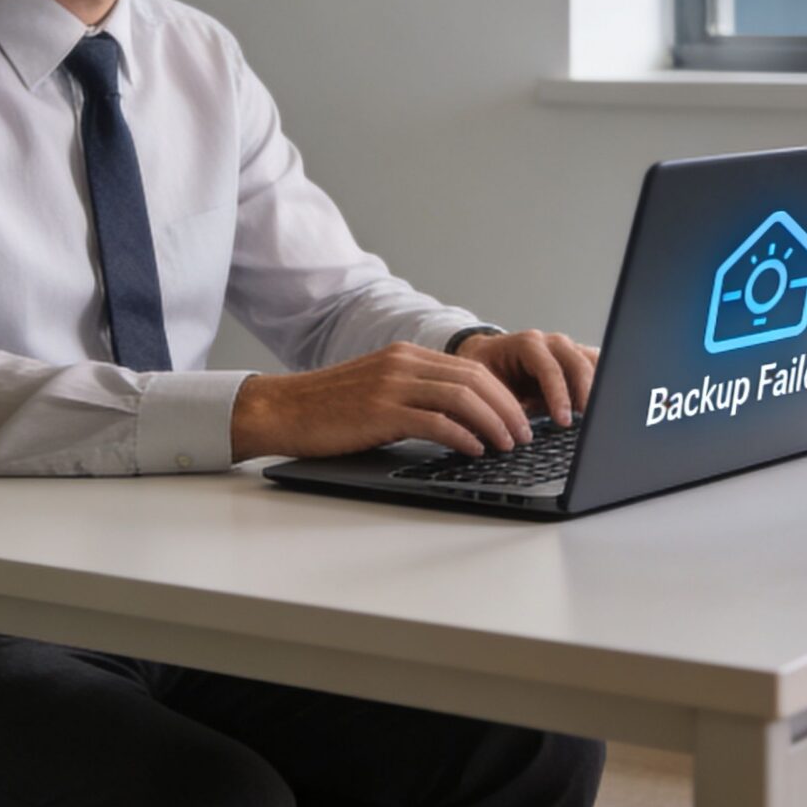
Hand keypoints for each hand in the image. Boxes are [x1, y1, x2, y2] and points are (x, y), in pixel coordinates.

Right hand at [230, 342, 533, 461]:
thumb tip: (460, 420)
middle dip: (508, 409)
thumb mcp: (379, 390)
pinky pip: (435, 421)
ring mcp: (391, 385)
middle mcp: (403, 363)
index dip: (503, 394)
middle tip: (523, 435)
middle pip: (475, 379)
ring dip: (493, 423)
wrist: (282, 409)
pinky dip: (463, 436)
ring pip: (462, 397)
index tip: (519, 418)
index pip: (471, 368)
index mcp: (406, 356)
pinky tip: (475, 450)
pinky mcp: (380, 411)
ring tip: (507, 445)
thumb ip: (416, 395)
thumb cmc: (328, 408)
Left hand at [453, 329, 598, 428]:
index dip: (558, 395)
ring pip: (594, 362)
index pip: (550, 368)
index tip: (564, 421)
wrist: (489, 357)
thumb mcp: (486, 386)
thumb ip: (500, 402)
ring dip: (600, 387)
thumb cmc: (486, 372)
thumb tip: (509, 428)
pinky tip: (608, 404)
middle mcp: (552, 343)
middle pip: (578, 363)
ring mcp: (568, 349)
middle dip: (586, 394)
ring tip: (603, 415)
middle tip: (591, 421)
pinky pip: (599, 367)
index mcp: (528, 344)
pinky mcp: (578, 360)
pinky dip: (604, 384)